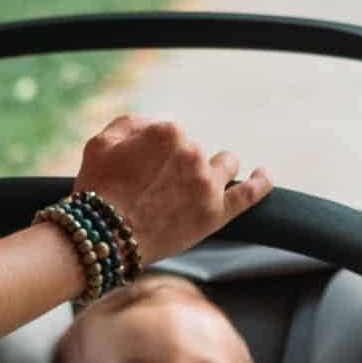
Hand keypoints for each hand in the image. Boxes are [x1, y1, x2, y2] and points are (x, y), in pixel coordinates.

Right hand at [69, 115, 273, 265]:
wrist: (105, 238)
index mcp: (167, 131)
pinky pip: (249, 194)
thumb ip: (131, 124)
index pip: (170, 134)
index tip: (140, 171)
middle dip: (178, 164)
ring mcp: (207, 183)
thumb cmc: (97, 190)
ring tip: (199, 183)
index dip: (153, 153)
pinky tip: (264, 176)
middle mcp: (192, 151)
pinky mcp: (217, 212)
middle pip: (194, 151)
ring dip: (217, 167)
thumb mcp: (100, 143)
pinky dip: (260, 183)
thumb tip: (151, 126)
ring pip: (224, 164)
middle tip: (155, 189)